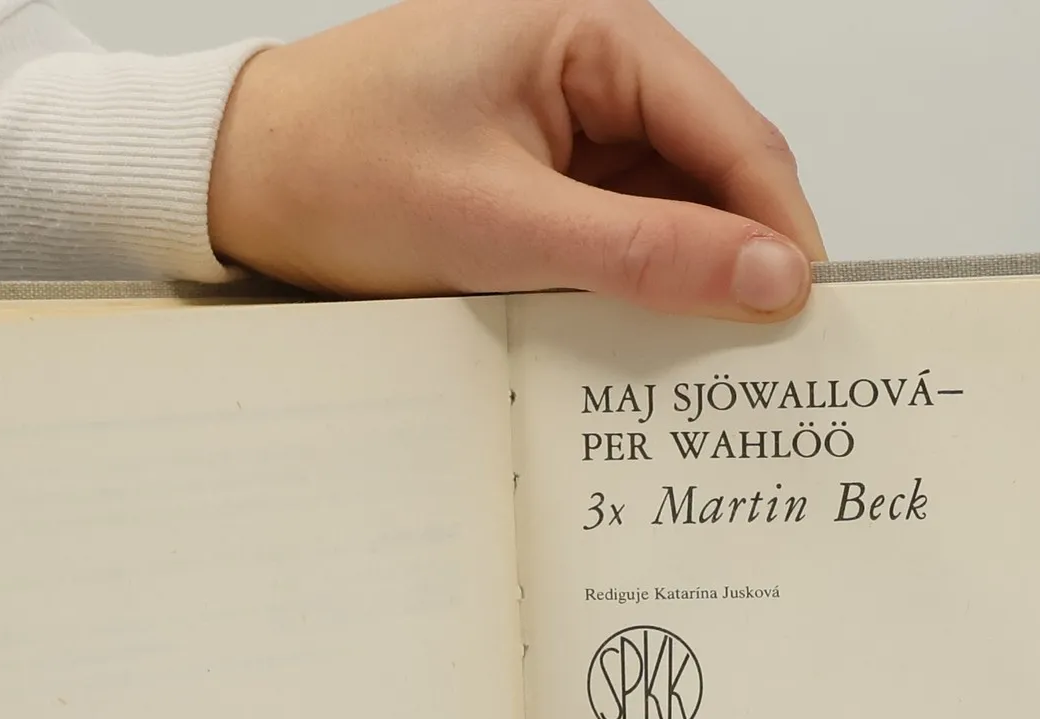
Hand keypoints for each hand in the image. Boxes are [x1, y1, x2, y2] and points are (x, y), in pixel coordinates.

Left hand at [210, 0, 823, 320]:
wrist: (236, 178)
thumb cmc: (335, 168)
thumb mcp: (499, 224)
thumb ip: (643, 251)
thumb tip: (768, 276)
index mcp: (594, 29)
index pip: (733, 132)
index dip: (778, 227)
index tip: (803, 317)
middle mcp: (594, 62)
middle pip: (713, 171)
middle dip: (735, 259)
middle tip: (758, 359)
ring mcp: (570, 118)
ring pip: (671, 208)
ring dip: (682, 280)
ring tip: (694, 364)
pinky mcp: (544, 169)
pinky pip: (619, 228)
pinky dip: (631, 282)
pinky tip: (632, 338)